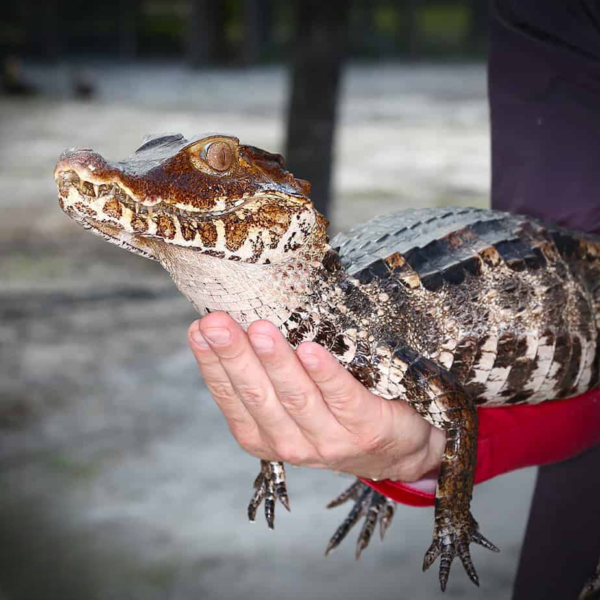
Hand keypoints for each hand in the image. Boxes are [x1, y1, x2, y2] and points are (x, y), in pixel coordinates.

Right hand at [188, 312, 444, 481]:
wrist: (399, 447)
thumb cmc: (336, 415)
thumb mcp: (293, 404)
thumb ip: (268, 379)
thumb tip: (239, 326)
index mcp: (264, 436)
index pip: (231, 398)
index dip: (212, 364)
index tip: (198, 328)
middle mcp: (291, 444)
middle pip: (258, 396)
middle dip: (235, 356)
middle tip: (216, 321)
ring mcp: (330, 440)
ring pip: (296, 398)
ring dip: (276, 362)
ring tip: (260, 330)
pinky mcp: (367, 429)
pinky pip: (343, 398)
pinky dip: (325, 374)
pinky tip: (310, 350)